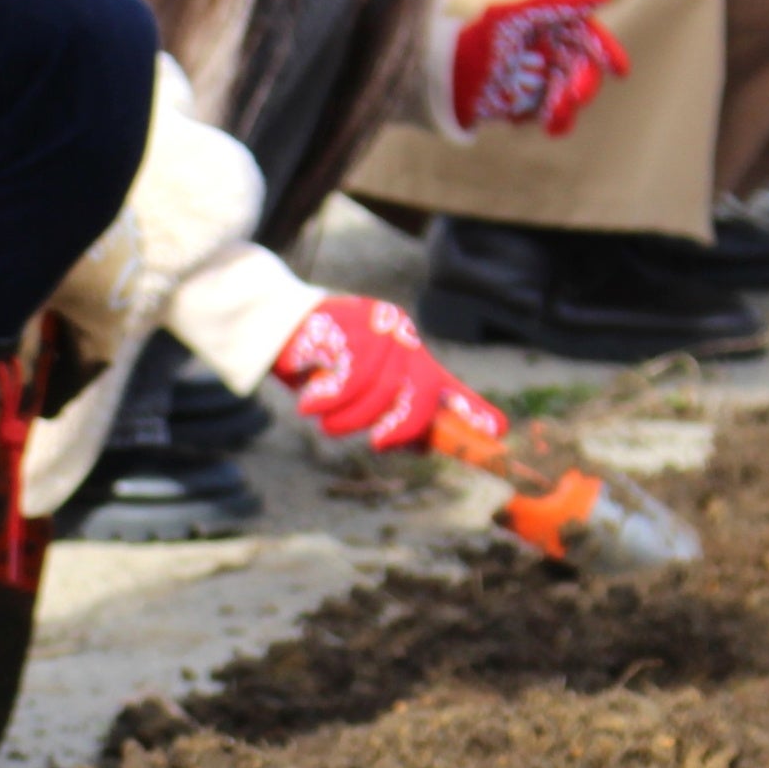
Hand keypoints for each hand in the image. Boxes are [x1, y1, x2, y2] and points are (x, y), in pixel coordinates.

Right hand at [274, 297, 506, 452]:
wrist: (270, 326)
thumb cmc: (314, 368)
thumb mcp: (356, 397)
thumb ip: (389, 417)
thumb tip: (421, 445)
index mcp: (406, 356)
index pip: (443, 384)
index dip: (471, 409)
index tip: (498, 432)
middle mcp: (398, 337)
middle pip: (419, 390)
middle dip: (401, 427)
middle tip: (378, 444)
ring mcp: (373, 327)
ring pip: (379, 389)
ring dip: (346, 417)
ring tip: (321, 417)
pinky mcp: (346, 322)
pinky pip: (348, 376)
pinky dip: (327, 398)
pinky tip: (310, 400)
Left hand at [447, 0, 628, 135]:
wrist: (447, 84)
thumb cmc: (478, 43)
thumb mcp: (511, 18)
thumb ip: (556, 3)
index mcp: (550, 24)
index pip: (587, 35)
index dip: (606, 50)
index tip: (620, 70)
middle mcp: (552, 49)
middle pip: (584, 68)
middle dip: (582, 86)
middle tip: (571, 99)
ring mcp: (545, 77)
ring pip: (573, 95)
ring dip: (567, 107)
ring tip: (550, 119)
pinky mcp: (537, 102)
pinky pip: (557, 115)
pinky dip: (555, 121)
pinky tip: (543, 126)